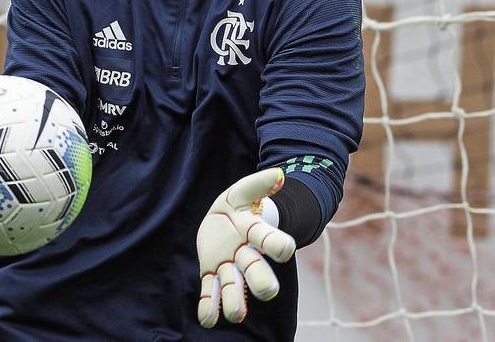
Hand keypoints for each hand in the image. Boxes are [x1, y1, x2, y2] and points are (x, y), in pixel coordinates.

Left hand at [196, 168, 295, 327]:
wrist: (226, 218)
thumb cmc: (240, 203)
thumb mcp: (245, 190)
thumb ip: (260, 184)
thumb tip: (278, 175)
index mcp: (255, 232)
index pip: (269, 239)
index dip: (278, 244)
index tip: (287, 250)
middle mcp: (245, 254)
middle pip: (256, 270)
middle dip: (261, 281)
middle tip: (269, 291)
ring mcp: (229, 265)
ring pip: (234, 286)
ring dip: (235, 301)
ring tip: (235, 315)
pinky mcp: (212, 272)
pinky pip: (211, 291)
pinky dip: (209, 307)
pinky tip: (207, 320)